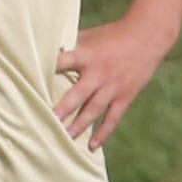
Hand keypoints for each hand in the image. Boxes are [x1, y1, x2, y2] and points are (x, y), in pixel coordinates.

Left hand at [54, 14, 172, 149]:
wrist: (148, 36)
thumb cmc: (112, 35)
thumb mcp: (89, 36)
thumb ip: (70, 47)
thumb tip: (44, 53)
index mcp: (86, 55)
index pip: (63, 62)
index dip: (49, 70)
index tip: (32, 80)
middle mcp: (98, 73)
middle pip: (78, 93)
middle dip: (63, 109)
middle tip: (49, 122)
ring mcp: (113, 86)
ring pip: (94, 109)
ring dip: (79, 125)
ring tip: (64, 139)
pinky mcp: (126, 96)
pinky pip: (113, 117)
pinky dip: (103, 132)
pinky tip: (92, 146)